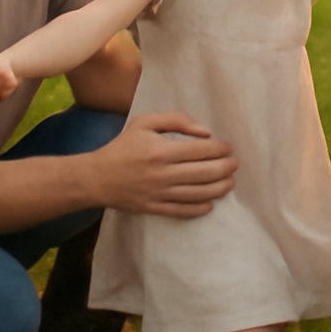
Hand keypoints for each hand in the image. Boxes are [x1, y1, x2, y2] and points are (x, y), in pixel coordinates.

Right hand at [89, 111, 238, 217]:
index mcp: (161, 150)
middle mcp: (162, 173)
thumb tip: (204, 131)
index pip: (200, 150)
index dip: (220, 149)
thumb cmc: (122, 147)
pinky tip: (211, 203)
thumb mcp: (144, 123)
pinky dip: (200, 209)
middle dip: (225, 168)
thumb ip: (175, 120)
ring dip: (219, 188)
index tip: (228, 148)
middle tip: (234, 164)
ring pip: (198, 194)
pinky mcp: (154, 208)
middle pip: (204, 173)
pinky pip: (183, 211)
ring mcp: (159, 193)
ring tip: (230, 182)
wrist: (96, 177)